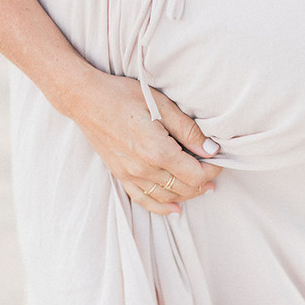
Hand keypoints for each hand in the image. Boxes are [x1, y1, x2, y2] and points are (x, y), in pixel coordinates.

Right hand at [70, 70, 221, 214]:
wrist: (86, 99)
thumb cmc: (123, 96)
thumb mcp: (162, 105)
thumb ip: (189, 131)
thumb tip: (211, 150)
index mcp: (158, 151)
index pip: (196, 175)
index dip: (212, 170)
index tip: (218, 159)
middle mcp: (144, 169)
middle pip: (184, 188)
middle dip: (203, 181)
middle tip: (212, 170)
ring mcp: (131, 175)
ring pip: (167, 197)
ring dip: (187, 194)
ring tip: (201, 187)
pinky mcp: (121, 176)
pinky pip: (144, 200)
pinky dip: (161, 207)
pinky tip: (174, 209)